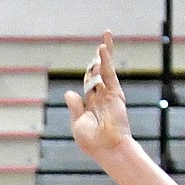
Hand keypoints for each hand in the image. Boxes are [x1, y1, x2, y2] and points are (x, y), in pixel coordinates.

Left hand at [64, 33, 133, 163]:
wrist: (107, 148)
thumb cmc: (92, 142)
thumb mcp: (78, 123)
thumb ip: (75, 107)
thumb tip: (69, 92)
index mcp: (91, 105)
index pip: (88, 84)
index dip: (89, 74)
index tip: (90, 66)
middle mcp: (101, 97)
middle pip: (98, 73)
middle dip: (98, 59)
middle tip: (101, 44)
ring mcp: (108, 94)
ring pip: (105, 69)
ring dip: (104, 53)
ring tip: (105, 36)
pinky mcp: (115, 93)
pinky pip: (108, 74)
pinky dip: (105, 60)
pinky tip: (103, 47)